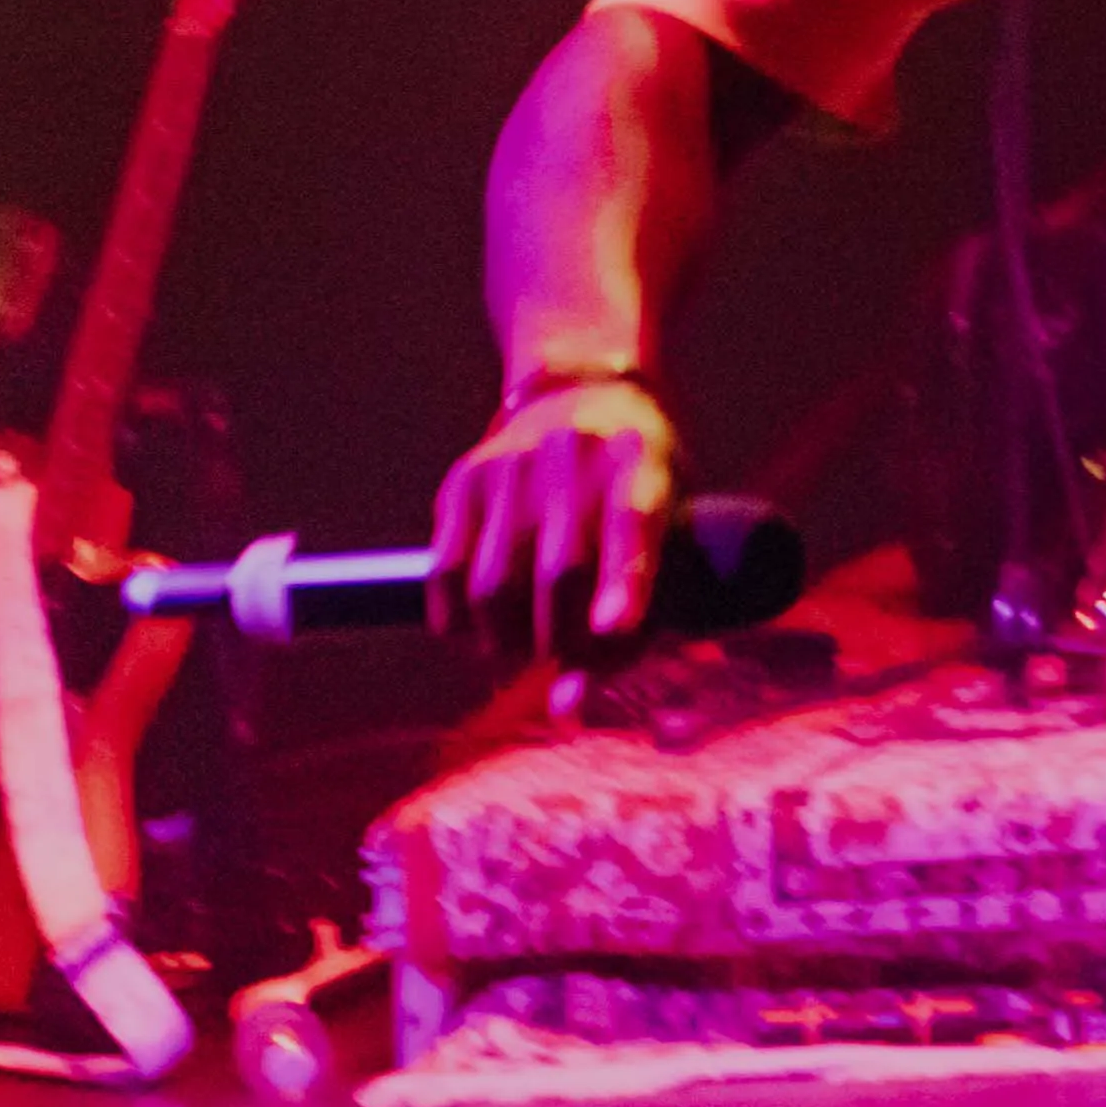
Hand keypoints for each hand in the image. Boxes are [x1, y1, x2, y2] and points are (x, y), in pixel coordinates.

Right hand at [430, 369, 680, 640]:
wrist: (579, 396)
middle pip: (561, 573)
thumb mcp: (661, 532)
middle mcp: (575, 454)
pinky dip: (458, 624)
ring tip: (524, 654)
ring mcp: (512, 464)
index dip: (625, 583)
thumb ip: (629, 621)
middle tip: (567, 666)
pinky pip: (444, 574)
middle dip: (563, 642)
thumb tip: (566, 710)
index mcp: (642, 460)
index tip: (614, 631)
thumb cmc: (635, 492)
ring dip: (507, 643)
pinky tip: (480, 639)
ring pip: (494, 585)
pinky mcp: (462, 481)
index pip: (635, 524)